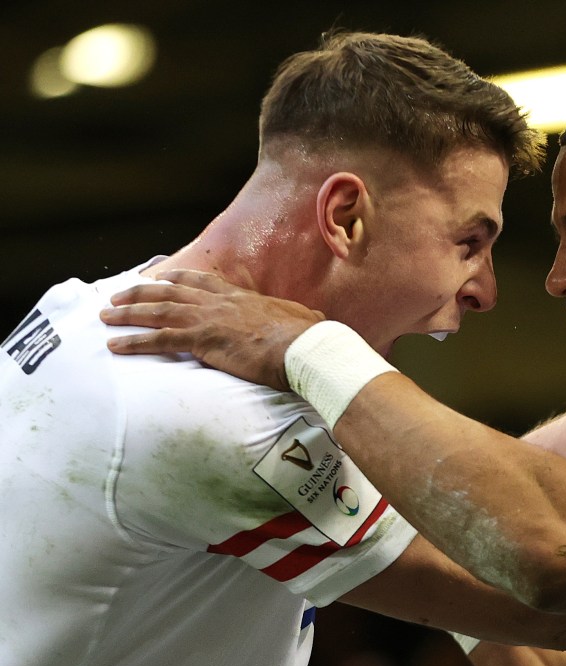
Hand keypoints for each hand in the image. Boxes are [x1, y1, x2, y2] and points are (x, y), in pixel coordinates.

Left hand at [100, 269, 322, 390]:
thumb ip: (301, 317)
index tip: (161, 277)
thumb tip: (318, 319)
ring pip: (157, 311)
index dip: (177, 279)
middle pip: (170, 292)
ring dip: (128, 313)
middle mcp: (219, 303)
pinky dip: (134, 342)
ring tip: (106, 316)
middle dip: (140, 293)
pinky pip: (159, 340)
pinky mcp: (202, 341)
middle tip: (118, 296)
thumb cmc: (307, 337)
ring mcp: (208, 319)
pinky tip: (115, 344)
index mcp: (240, 297)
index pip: (202, 282)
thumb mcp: (303, 319)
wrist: (304, 347)